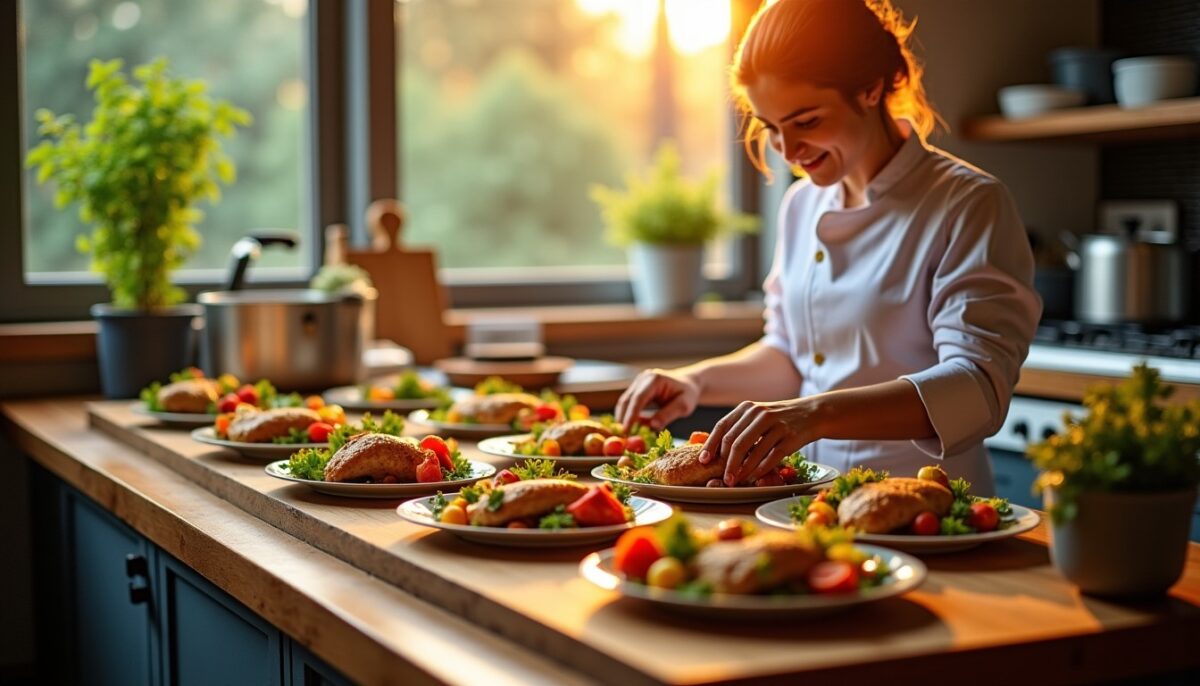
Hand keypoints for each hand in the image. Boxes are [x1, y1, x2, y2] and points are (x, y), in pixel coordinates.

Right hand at [614, 368, 700, 431]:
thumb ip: (668, 415)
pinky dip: (629, 416)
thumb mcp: (684, 406)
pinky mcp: (637, 389)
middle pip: (627, 400)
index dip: (630, 415)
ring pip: (625, 402)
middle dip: (623, 418)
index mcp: (654, 379)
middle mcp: (643, 378)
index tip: (626, 431)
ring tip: (626, 435)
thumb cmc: (688, 394)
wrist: (688, 384)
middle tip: (623, 437)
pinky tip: (632, 428)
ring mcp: (638, 383)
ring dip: (624, 418)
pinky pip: (629, 404)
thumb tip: (652, 426)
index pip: (638, 398)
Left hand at [700, 398, 820, 485]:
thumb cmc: (778, 419)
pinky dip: (760, 470)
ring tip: (735, 481)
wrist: (812, 413)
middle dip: (726, 463)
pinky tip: (754, 478)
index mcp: (747, 408)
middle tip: (723, 479)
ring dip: (742, 470)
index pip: (722, 427)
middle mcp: (759, 414)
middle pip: (735, 442)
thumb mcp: (757, 416)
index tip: (703, 461)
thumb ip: (739, 428)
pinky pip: (771, 457)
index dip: (711, 446)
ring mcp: (776, 425)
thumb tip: (715, 452)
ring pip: (752, 451)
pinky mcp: (790, 437)